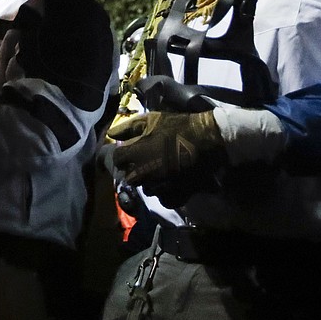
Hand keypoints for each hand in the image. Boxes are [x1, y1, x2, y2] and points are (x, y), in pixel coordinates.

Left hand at [108, 110, 223, 186]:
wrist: (208, 139)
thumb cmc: (178, 127)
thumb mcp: (151, 119)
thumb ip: (128, 127)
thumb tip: (112, 134)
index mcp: (136, 154)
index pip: (117, 160)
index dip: (121, 155)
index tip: (129, 151)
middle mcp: (144, 173)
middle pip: (129, 177)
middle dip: (134, 170)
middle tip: (144, 161)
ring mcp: (159, 186)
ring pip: (145, 189)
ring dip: (149, 181)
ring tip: (159, 171)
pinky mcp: (175, 195)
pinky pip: (163, 199)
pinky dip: (164, 193)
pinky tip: (170, 182)